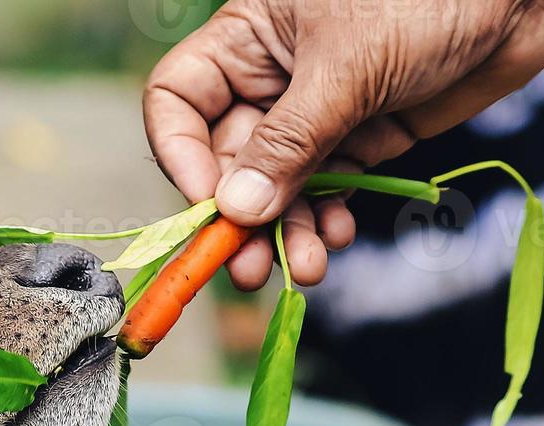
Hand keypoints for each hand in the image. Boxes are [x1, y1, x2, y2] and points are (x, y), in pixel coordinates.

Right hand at [144, 0, 543, 288]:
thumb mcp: (348, 66)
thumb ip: (290, 142)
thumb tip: (237, 209)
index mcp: (249, 37)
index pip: (180, 101)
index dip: (183, 157)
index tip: (211, 205)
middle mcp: (274, 77)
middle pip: (228, 158)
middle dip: (241, 216)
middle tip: (248, 269)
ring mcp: (319, 109)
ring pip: (279, 184)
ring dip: (287, 230)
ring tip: (306, 268)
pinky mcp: (364, 135)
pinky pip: (328, 189)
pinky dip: (327, 219)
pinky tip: (338, 237)